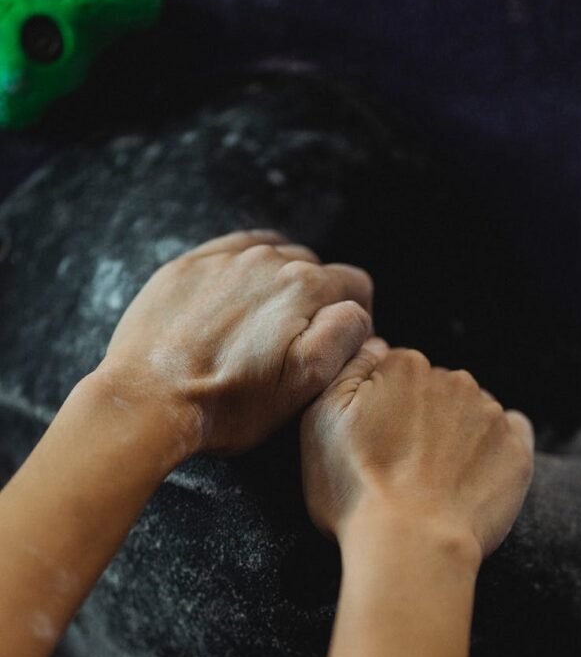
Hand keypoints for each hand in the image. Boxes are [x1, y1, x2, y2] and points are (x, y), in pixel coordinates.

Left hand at [99, 229, 373, 455]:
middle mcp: (266, 260)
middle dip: (317, 300)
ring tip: (261, 328)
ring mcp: (222, 258)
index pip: (355, 285)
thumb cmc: (227, 404)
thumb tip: (357, 313)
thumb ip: (342, 338)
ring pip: (272, 256)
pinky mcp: (186, 267)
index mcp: (303, 288)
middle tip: (295, 344)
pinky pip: (229, 253)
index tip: (337, 346)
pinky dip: (241, 272)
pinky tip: (232, 304)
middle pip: (314, 268)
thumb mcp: (303, 385)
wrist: (147, 401)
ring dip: (278, 284)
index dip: (356, 318)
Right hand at [300, 343, 534, 562]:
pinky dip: (495, 449)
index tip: (374, 444)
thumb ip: (346, 371)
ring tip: (434, 481)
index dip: (381, 409)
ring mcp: (491, 415)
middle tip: (400, 467)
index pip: (395, 374)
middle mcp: (454, 380)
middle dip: (421, 420)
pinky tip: (473, 476)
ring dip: (457, 436)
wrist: (410, 544)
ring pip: (472, 413)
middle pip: (436, 392)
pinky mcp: (518, 451)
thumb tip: (376, 346)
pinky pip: (511, 434)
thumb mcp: (319, 421)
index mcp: (405, 368)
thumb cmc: (355, 489)